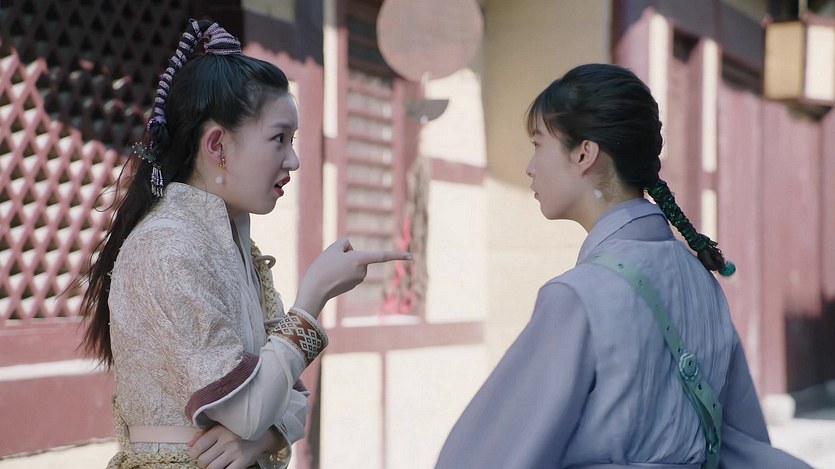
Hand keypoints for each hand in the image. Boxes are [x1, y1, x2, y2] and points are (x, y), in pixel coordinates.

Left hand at [188, 425, 284, 468]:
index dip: (194, 455)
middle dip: (203, 463)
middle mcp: (226, 440)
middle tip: (209, 460)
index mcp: (219, 431)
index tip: (197, 455)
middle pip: (203, 460)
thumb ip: (204, 435)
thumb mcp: (221, 428)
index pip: (198, 448)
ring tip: (215, 464)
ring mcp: (235, 452)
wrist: (262, 435)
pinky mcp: (243, 461)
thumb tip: (189, 444)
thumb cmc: (237, 432)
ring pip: (212, 468)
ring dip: (211, 468)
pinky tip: (223, 467)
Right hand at [295, 238, 411, 315]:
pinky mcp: (351, 285)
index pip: (383, 256)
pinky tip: (330, 275)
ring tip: (330, 269)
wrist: (314, 290)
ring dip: (342, 262)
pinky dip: (340, 271)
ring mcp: (357, 280)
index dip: (398, 255)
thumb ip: (345, 243)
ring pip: (352, 263)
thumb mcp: (332, 248)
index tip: (412, 256)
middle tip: (332, 260)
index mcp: (361, 260)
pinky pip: (347, 271)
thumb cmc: (323, 267)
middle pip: (357, 254)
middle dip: (347, 254)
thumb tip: (351, 250)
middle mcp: (362, 271)